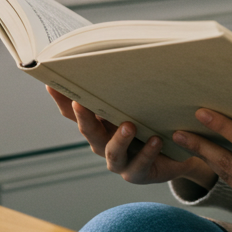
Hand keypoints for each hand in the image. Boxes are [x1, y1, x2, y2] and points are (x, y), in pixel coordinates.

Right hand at [46, 87, 216, 188]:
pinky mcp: (137, 173)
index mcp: (99, 124)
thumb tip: (119, 58)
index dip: (62, 99)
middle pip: (88, 132)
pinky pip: (140, 164)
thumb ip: (125, 91)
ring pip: (112, 152)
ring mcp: (119, 161)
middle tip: (81, 102)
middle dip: (84, 117)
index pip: (74, 112)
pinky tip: (157, 140)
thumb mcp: (139, 105)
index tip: (52, 82)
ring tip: (129, 125)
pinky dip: (148, 152)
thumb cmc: (154, 122)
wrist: (178, 153)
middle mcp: (103, 143)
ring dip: (119, 139)